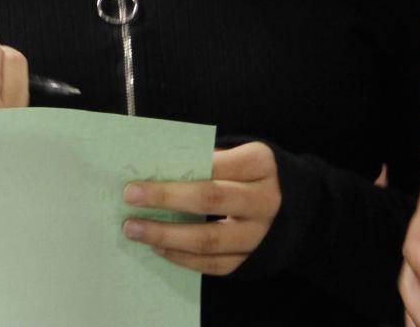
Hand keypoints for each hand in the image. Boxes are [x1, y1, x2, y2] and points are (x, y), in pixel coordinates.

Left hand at [122, 141, 280, 274]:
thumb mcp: (234, 154)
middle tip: (129, 198)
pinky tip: (158, 249)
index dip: (178, 170)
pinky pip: (215, 264)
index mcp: (259, 164)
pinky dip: (183, 258)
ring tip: (134, 230)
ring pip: (210, 239)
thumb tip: (149, 166)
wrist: (290, 205)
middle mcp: (264, 200)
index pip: (213, 165)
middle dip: (165, 199)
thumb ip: (200, 159)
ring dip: (166, 236)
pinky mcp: (253, 259)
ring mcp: (260, 234)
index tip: (137, 179)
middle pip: (210, 199)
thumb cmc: (245, 172)